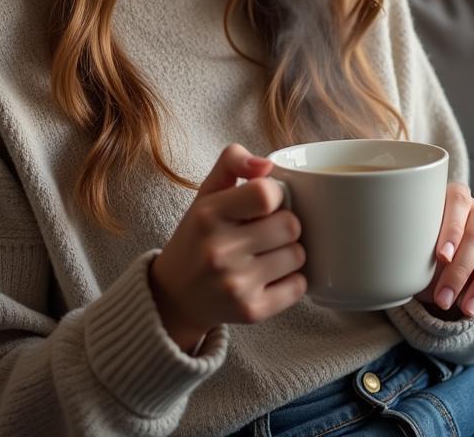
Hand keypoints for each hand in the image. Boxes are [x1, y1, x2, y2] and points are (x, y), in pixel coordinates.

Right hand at [148, 144, 306, 353]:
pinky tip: (271, 276)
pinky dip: (292, 280)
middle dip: (285, 224)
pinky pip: (298, 286)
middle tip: (268, 230)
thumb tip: (267, 164)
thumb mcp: (206, 193)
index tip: (267, 202)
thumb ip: (232, 162)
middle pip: (290, 225)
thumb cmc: (199, 236)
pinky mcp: (251, 311)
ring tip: (267, 253)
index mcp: (208, 215)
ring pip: (298, 255)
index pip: (266, 193)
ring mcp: (235, 285)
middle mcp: (219, 251)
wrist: (175, 296)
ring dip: (290, 252)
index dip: (276, 194)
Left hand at [413, 182, 473, 318]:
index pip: (458, 203)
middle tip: (443, 296)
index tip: (442, 256)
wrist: (435, 260)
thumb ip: (415, 237)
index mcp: (455, 196)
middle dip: (460, 270)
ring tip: (462, 309)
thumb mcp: (414, 237)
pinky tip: (470, 308)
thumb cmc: (420, 242)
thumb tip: (404, 252)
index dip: (452, 230)